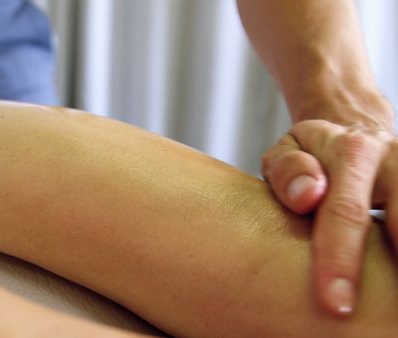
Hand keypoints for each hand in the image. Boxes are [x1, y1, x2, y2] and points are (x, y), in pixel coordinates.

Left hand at [262, 96, 395, 315]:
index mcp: (351, 152)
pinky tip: (396, 295)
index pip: (345, 212)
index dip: (340, 260)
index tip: (336, 305)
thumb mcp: (287, 152)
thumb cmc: (312, 156)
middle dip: (395, 277)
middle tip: (376, 321)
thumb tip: (308, 197)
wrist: (358, 126)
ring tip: (394, 314)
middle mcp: (393, 161)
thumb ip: (289, 171)